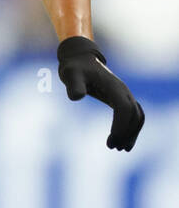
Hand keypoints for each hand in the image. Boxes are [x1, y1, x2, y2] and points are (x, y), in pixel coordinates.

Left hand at [57, 36, 143, 150]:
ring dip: (132, 132)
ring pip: (137, 116)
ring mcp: (124, 94)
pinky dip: (132, 128)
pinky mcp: (121, 98)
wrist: (80, 59)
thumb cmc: (74, 68)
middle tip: (112, 146)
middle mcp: (123, 91)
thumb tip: (77, 97)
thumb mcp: (70, 74)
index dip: (120, 126)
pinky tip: (123, 142)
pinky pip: (133, 114)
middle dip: (126, 132)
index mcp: (113, 86)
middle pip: (134, 114)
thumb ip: (74, 84)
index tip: (110, 142)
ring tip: (120, 148)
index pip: (124, 108)